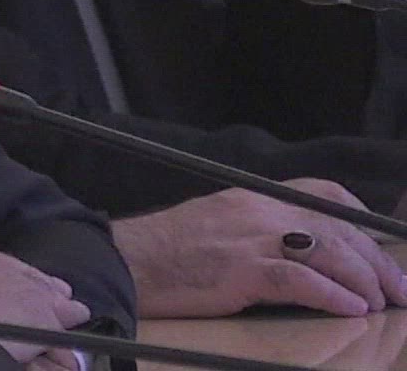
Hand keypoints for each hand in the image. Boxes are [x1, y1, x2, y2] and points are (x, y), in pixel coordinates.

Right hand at [113, 179, 406, 317]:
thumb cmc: (165, 252)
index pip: (324, 192)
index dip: (362, 219)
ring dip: (365, 281)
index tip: (379, 250)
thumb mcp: (215, 225)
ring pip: (329, 252)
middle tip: (398, 291)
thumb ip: (256, 229)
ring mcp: (248, 239)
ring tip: (381, 303)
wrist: (122, 261)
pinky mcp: (239, 271)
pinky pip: (300, 281)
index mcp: (252, 197)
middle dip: (378, 262)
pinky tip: (352, 309)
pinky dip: (333, 295)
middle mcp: (257, 210)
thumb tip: (299, 253)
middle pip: (338, 228)